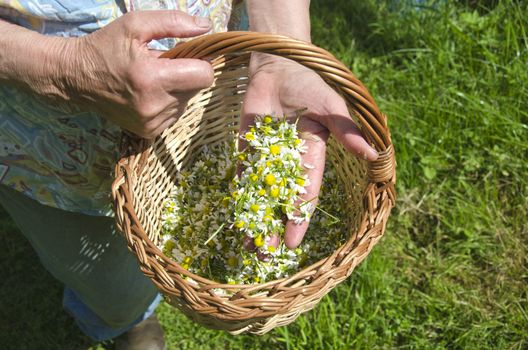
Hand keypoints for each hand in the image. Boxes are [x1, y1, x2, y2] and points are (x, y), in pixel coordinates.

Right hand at [54, 11, 213, 137]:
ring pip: (186, 102)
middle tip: (161, 64)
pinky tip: (148, 93)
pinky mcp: (149, 132)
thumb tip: (207, 27)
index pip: (204, 76)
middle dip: (185, 73)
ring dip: (176, 89)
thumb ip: (174, 22)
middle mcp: (154, 106)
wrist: (75, 77)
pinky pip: (174, 115)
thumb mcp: (135, 25)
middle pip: (196, 88)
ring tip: (151, 79)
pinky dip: (167, 103)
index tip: (185, 54)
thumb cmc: (106, 46)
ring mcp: (151, 123)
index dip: (200, 62)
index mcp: (152, 78)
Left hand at [241, 53, 377, 248]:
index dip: (299, 218)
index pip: (305, 194)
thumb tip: (374, 154)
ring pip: (260, 193)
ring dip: (254, 216)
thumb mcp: (331, 106)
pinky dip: (239, 194)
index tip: (292, 242)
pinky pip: (243, 174)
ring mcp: (267, 156)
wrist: (279, 63)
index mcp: (313, 156)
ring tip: (246, 244)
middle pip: (281, 200)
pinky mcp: (247, 147)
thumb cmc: (311, 82)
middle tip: (264, 254)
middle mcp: (289, 162)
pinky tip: (235, 214)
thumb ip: (347, 131)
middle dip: (273, 226)